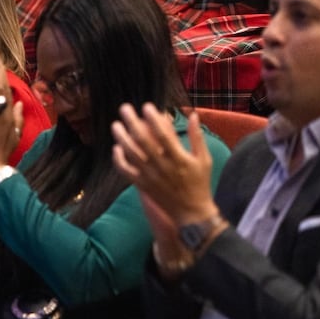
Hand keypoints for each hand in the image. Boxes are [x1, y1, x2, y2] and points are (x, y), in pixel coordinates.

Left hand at [111, 104, 218, 224]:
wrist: (191, 212)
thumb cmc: (199, 183)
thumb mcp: (203, 159)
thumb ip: (197, 136)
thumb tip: (192, 114)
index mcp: (179, 159)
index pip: (164, 135)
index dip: (154, 120)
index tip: (146, 106)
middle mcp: (162, 167)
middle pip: (143, 141)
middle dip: (132, 123)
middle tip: (124, 108)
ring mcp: (150, 177)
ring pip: (131, 155)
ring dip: (121, 138)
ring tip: (115, 125)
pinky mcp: (143, 185)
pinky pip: (126, 172)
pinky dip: (119, 160)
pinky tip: (116, 148)